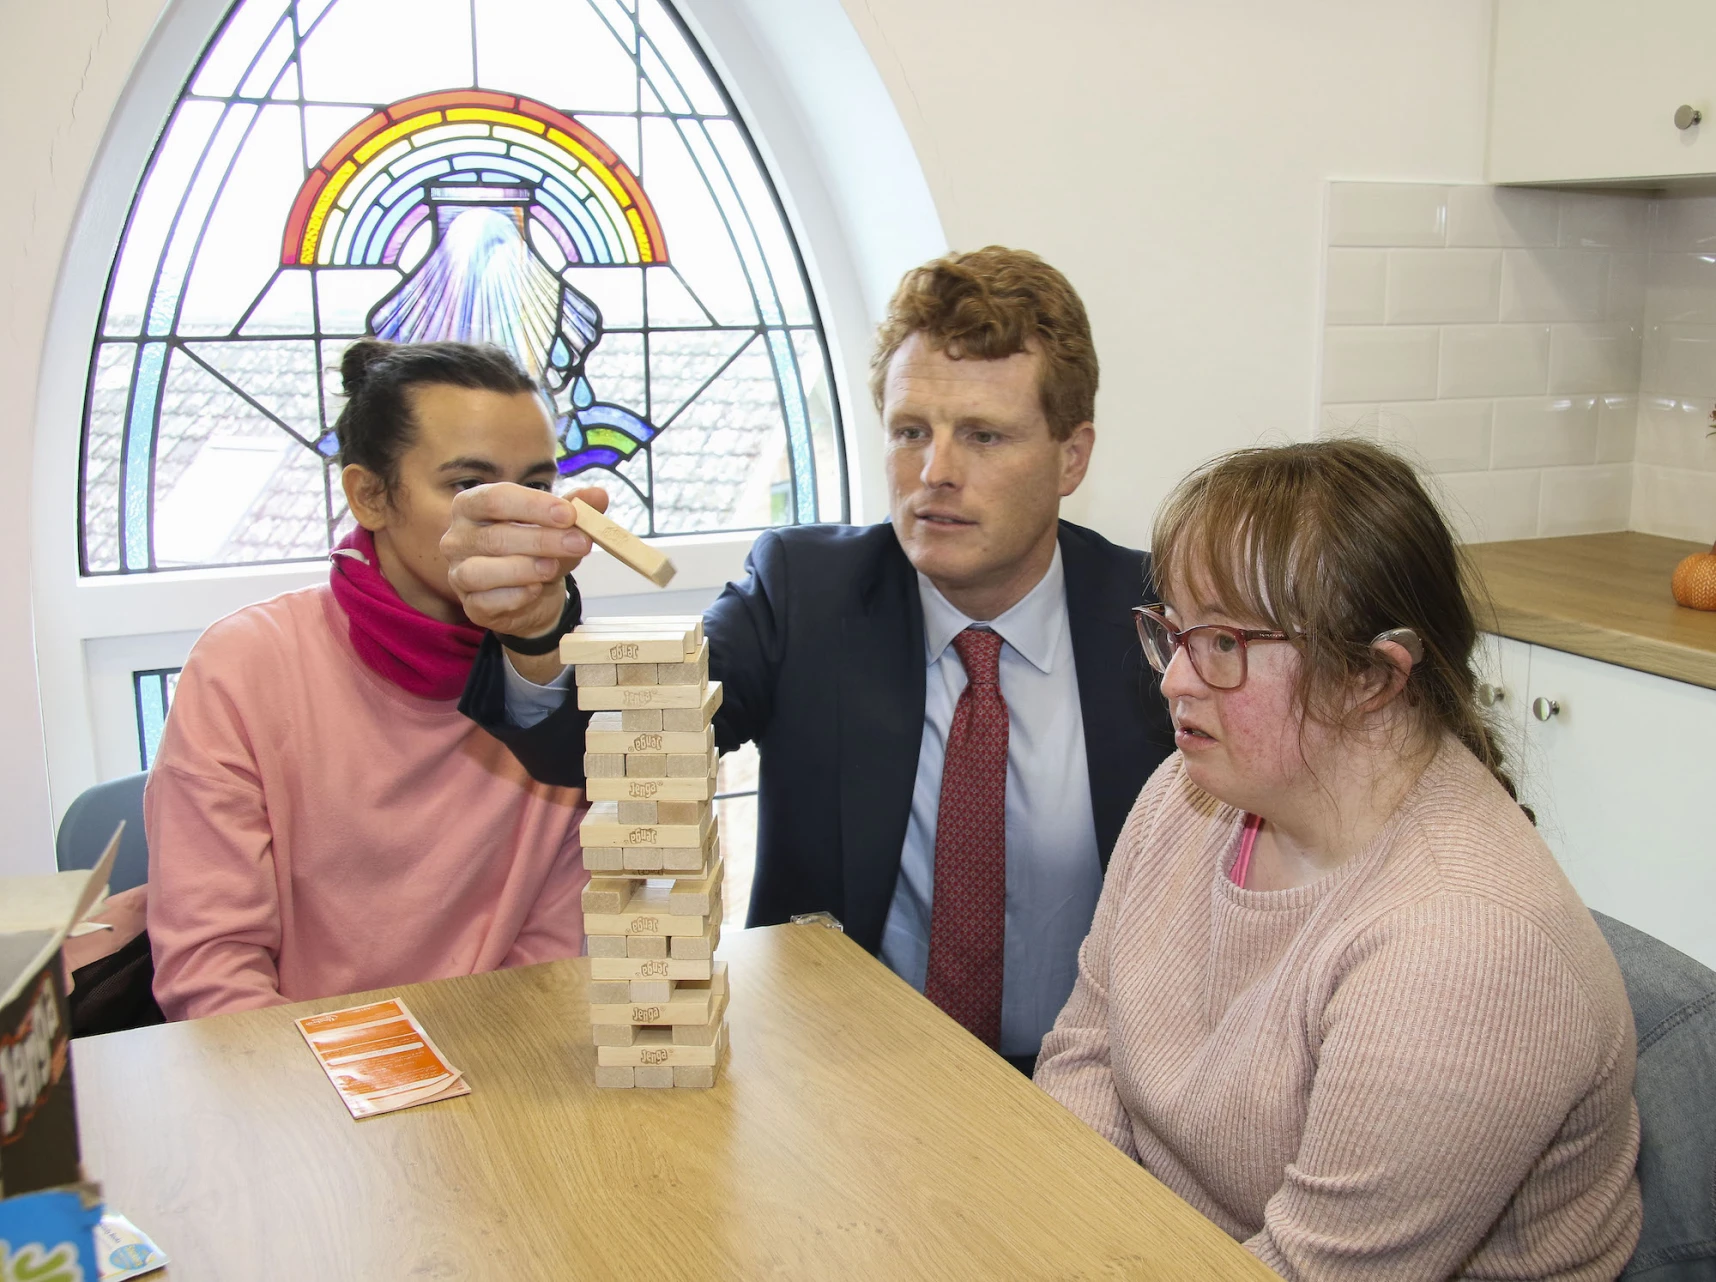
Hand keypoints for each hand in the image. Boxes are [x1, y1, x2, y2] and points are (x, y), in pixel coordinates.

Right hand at [442, 484, 609, 637]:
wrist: (535, 595)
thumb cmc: (539, 550)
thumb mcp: (560, 525)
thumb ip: (577, 507)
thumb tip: (598, 495)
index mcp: (472, 505)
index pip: (496, 498)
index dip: (533, 505)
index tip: (569, 514)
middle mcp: (457, 538)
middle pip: (496, 536)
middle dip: (542, 540)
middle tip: (580, 543)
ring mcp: (458, 573)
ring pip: (482, 571)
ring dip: (524, 569)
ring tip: (553, 568)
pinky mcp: (470, 605)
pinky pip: (487, 602)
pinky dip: (515, 596)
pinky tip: (535, 590)